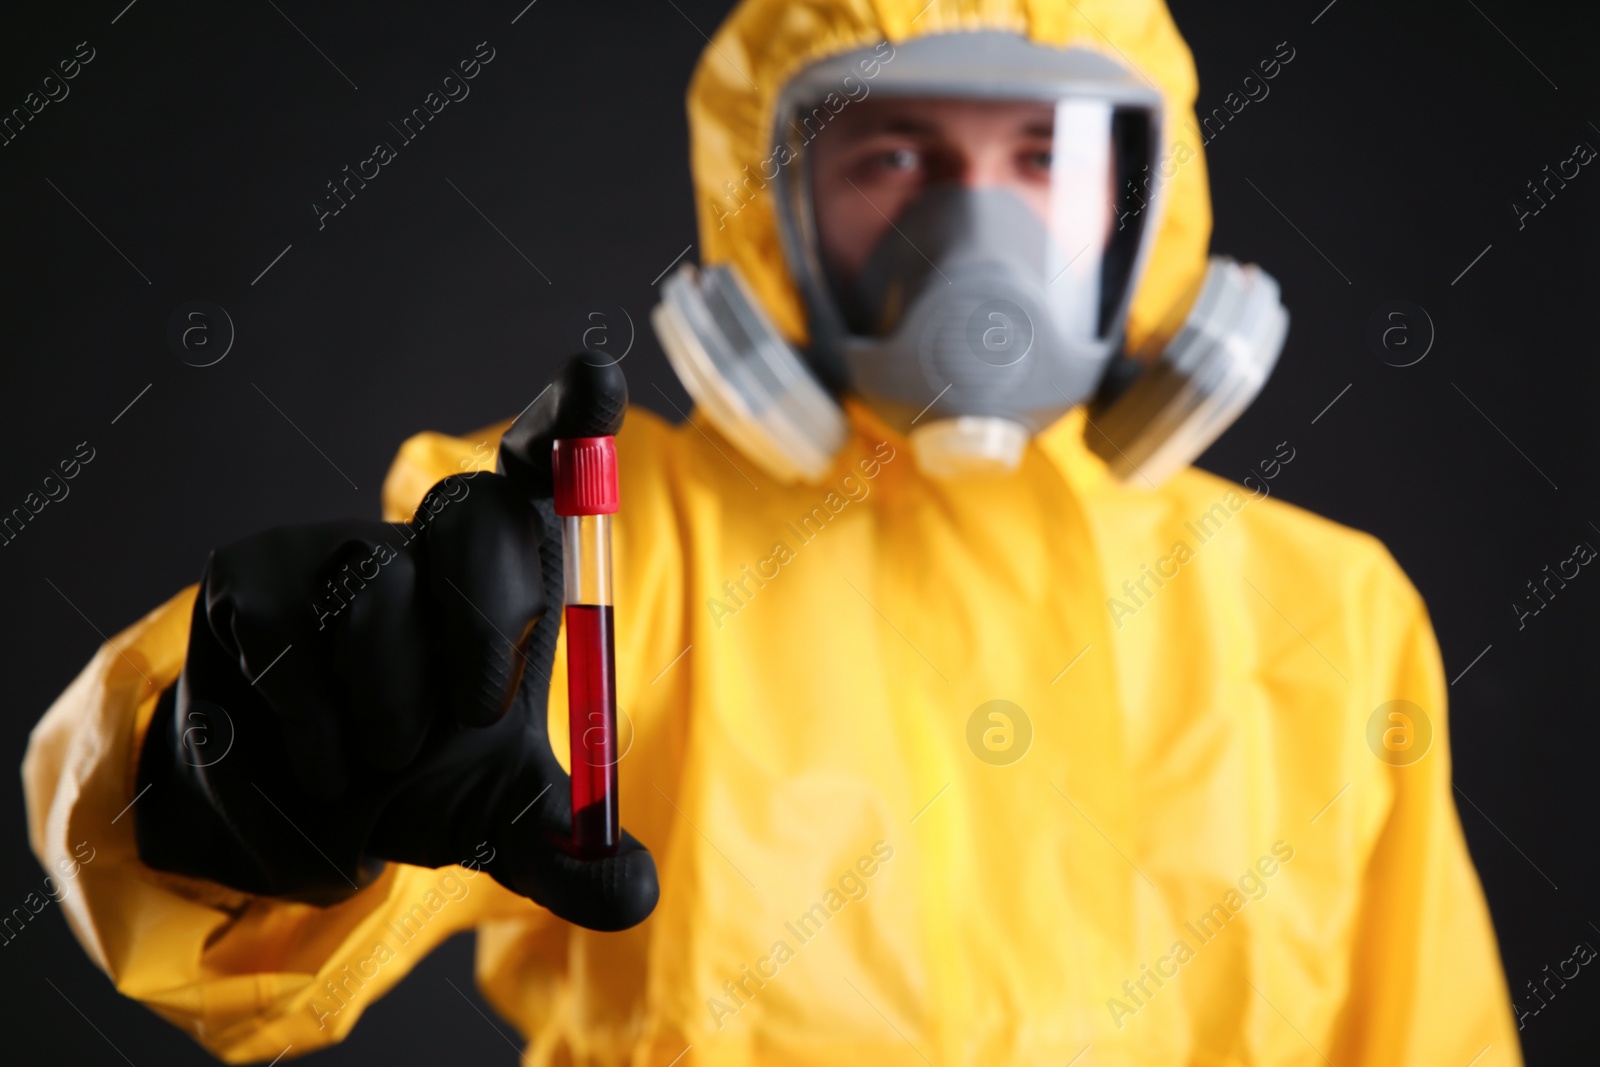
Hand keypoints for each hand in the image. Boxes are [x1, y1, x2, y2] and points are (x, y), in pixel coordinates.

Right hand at [136, 354, 657, 931]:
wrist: (292, 816)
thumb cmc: (419, 787)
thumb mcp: (503, 826)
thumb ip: (571, 853)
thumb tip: (636, 895)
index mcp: (507, 577)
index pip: (542, 473)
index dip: (570, 422)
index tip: (597, 373)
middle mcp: (426, 543)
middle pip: (475, 512)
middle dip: (485, 621)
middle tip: (469, 718)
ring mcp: (332, 552)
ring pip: (379, 599)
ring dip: (388, 717)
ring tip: (378, 763)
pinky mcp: (247, 582)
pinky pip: (290, 651)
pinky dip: (314, 741)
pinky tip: (317, 770)